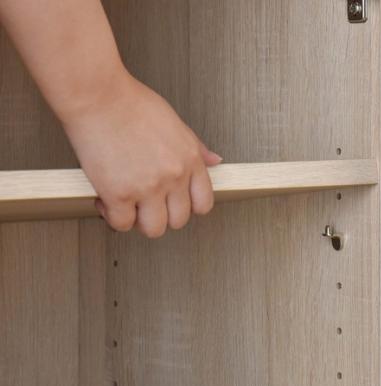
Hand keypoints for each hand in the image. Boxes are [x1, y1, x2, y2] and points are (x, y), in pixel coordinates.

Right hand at [61, 73, 220, 237]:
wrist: (98, 95)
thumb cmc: (130, 103)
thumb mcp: (175, 123)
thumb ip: (195, 148)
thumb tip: (214, 161)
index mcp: (189, 160)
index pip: (203, 203)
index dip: (188, 207)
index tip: (174, 203)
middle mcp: (173, 176)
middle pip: (179, 220)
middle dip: (162, 215)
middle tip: (147, 204)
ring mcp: (147, 187)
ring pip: (154, 228)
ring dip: (139, 221)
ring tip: (128, 205)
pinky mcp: (118, 193)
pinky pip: (122, 224)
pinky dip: (113, 216)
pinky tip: (107, 200)